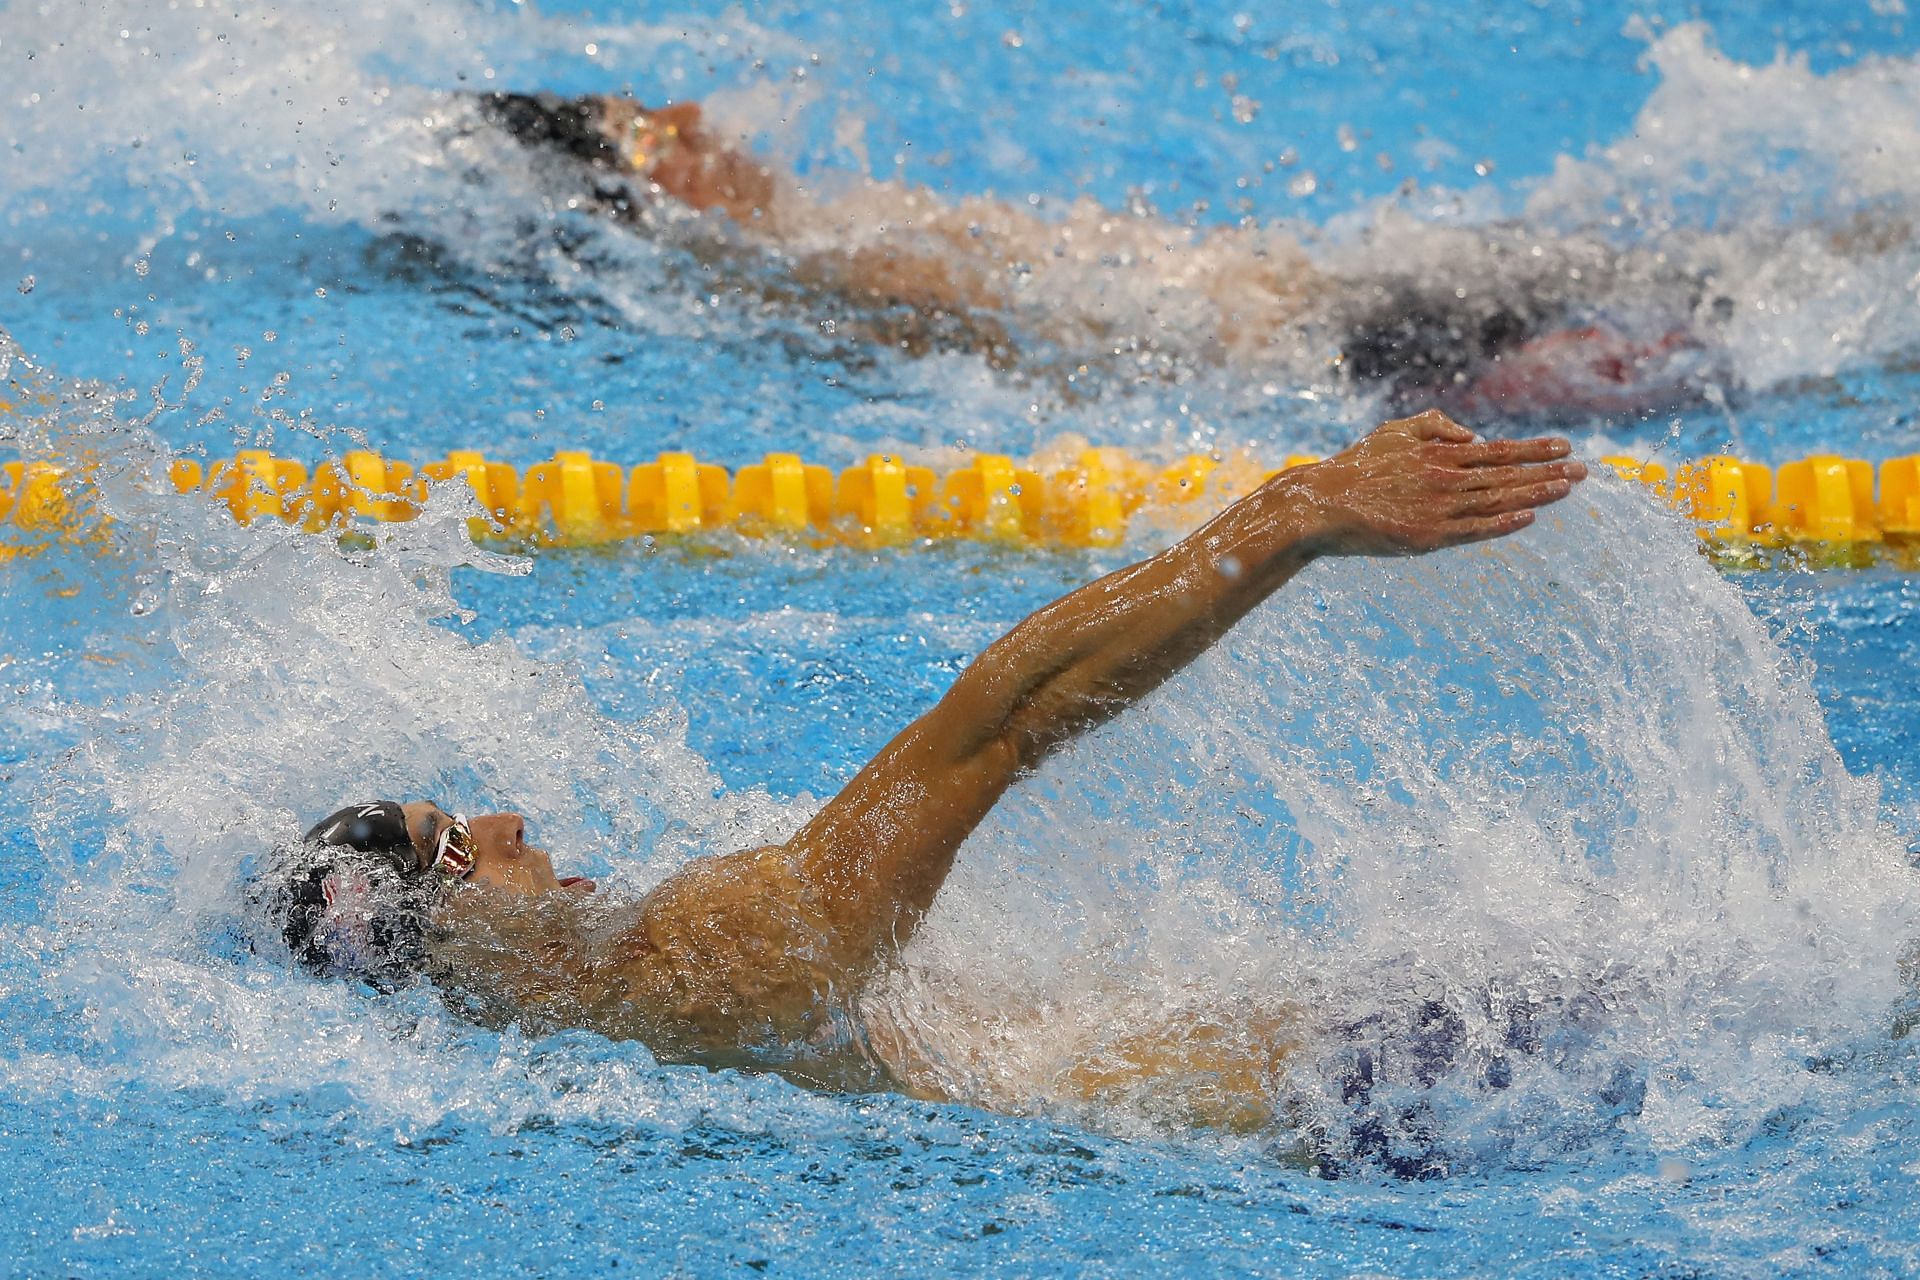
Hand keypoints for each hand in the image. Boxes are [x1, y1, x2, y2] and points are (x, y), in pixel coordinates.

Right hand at [1287, 410, 1586, 556]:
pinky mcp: (1428, 537)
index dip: (1534, 449)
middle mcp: (1445, 479)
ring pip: (1498, 500)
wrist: (1323, 505)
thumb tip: (1474, 434)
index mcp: (1439, 453)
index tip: (1566, 447)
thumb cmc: (1357, 467)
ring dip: (1536, 494)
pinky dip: (1502, 523)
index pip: (1499, 451)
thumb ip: (1435, 425)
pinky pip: (1474, 530)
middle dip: (1548, 472)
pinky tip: (1527, 518)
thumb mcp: (1394, 431)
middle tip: (1583, 471)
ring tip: (1566, 490)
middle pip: (1507, 475)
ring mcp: (1439, 509)